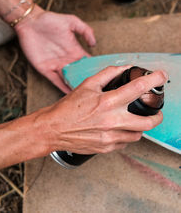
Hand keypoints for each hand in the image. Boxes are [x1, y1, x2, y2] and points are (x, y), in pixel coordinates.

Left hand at [15, 6, 95, 92]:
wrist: (30, 22)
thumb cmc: (49, 20)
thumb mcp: (71, 21)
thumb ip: (85, 30)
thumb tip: (94, 43)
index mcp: (74, 50)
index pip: (87, 62)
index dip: (94, 69)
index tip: (103, 76)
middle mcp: (66, 59)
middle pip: (78, 73)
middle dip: (86, 81)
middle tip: (95, 90)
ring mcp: (56, 65)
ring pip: (68, 79)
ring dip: (75, 85)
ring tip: (84, 95)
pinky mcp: (45, 69)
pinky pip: (55, 80)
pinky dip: (62, 87)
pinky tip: (69, 93)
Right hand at [36, 66, 167, 154]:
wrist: (54, 128)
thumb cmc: (68, 108)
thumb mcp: (86, 85)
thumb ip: (108, 74)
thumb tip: (124, 68)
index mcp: (107, 102)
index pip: (138, 88)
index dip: (154, 80)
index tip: (161, 77)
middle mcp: (111, 121)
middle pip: (148, 121)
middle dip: (158, 115)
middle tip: (156, 112)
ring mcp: (110, 137)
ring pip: (138, 135)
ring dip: (139, 126)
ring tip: (132, 120)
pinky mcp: (106, 148)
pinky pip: (125, 143)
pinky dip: (125, 135)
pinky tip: (117, 129)